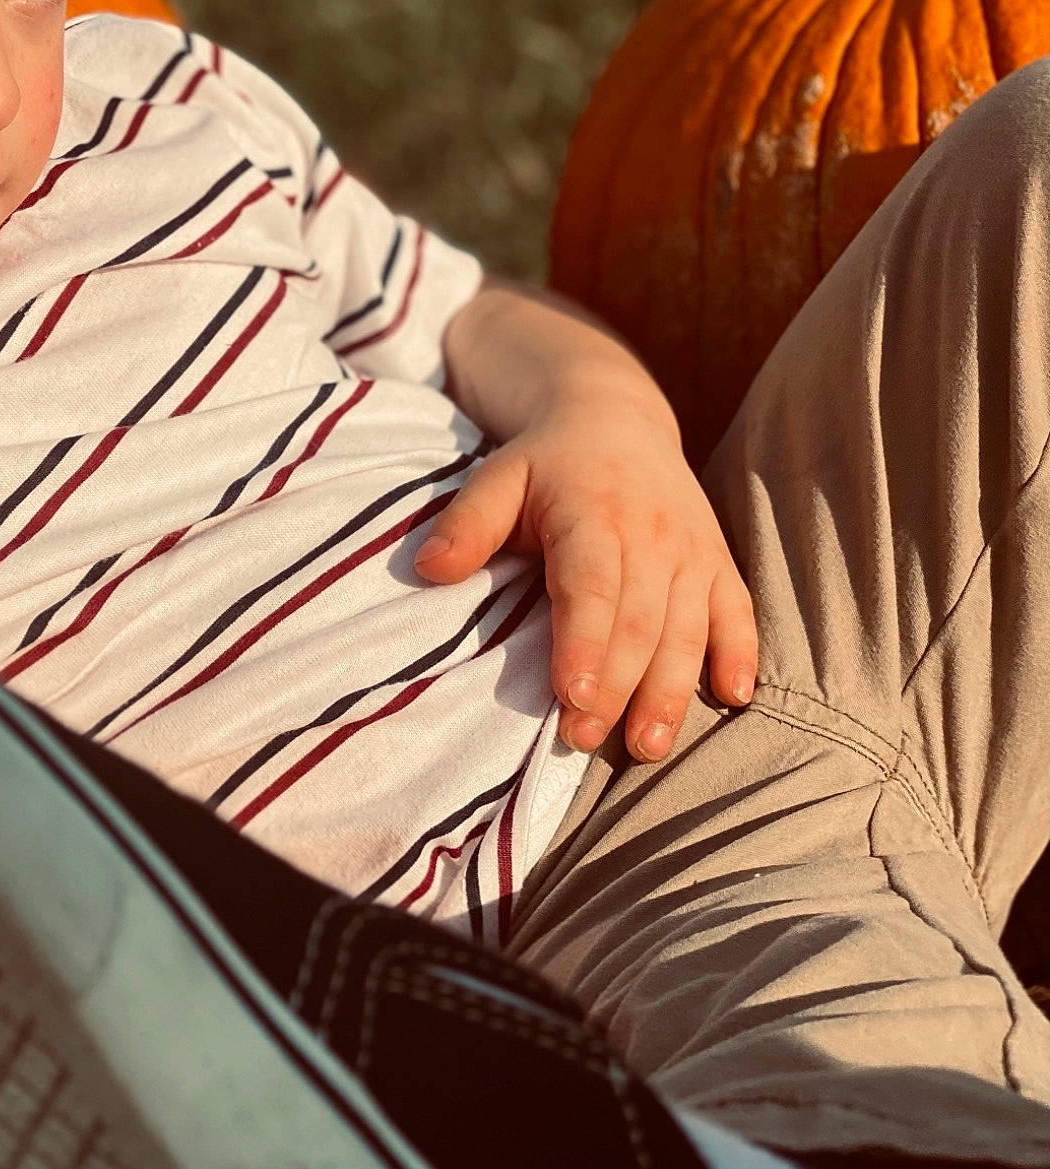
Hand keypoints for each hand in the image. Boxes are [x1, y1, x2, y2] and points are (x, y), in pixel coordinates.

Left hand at [413, 395, 757, 761]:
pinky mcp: (719, 563)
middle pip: (639, 622)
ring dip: (671, 691)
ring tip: (647, 746)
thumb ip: (467, 524)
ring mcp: (692, 551)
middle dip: (616, 687)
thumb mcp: (498, 477)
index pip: (591, 586)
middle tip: (585, 739)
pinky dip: (740, 654)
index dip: (584, 643)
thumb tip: (428, 570)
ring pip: (688, 628)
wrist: (618, 421)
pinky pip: (738, 612)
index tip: (571, 695)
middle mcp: (652, 535)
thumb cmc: (547, 464)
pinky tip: (734, 697)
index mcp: (593, 513)